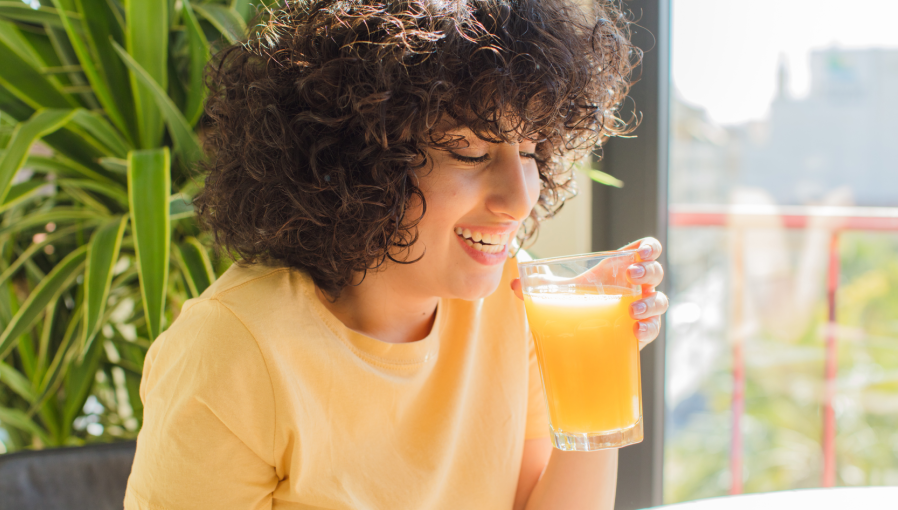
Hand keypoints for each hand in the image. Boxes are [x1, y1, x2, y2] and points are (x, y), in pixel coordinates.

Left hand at [510, 237, 668, 350]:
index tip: (643, 250)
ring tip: (634, 309)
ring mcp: (642, 309)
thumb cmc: (580, 304)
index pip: (646, 251)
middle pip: (655, 272)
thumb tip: (511, 284)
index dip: (650, 247)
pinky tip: (636, 330)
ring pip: (660, 300)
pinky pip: (653, 328)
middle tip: (633, 274)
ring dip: (651, 302)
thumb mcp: (563, 293)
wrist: (585, 334)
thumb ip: (539, 287)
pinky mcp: (642, 331)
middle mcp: (636, 287)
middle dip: (649, 270)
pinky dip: (648, 328)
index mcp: (621, 269)